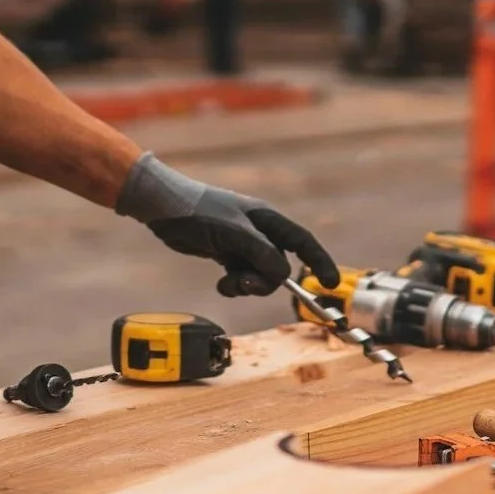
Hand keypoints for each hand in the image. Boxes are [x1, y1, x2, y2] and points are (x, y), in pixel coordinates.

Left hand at [115, 153, 338, 297]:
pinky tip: (221, 283)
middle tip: (245, 285)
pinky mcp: (227, 254)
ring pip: (260, 274)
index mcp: (267, 219)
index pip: (302, 242)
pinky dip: (234, 285)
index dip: (320, 262)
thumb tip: (283, 274)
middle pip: (279, 266)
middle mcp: (259, 231)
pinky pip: (242, 276)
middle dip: (265, 281)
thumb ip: (261, 254)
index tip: (331, 284)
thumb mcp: (234, 233)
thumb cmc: (199, 212)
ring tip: (228, 283)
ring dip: (247, 285)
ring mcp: (243, 243)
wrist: (163, 208)